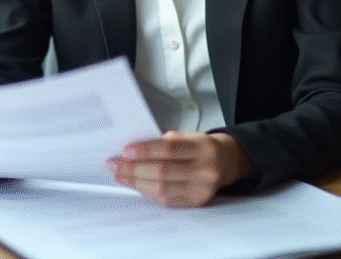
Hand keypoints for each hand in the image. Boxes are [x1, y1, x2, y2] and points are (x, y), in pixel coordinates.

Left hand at [104, 130, 257, 206]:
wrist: (226, 162)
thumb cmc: (201, 147)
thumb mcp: (188, 136)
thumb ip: (164, 142)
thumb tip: (133, 151)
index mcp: (203, 148)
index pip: (170, 149)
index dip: (145, 150)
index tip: (125, 151)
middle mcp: (205, 171)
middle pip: (163, 171)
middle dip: (133, 168)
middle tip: (113, 164)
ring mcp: (201, 190)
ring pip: (162, 189)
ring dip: (135, 182)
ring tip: (119, 175)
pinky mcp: (196, 203)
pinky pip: (166, 200)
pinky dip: (147, 191)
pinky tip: (135, 184)